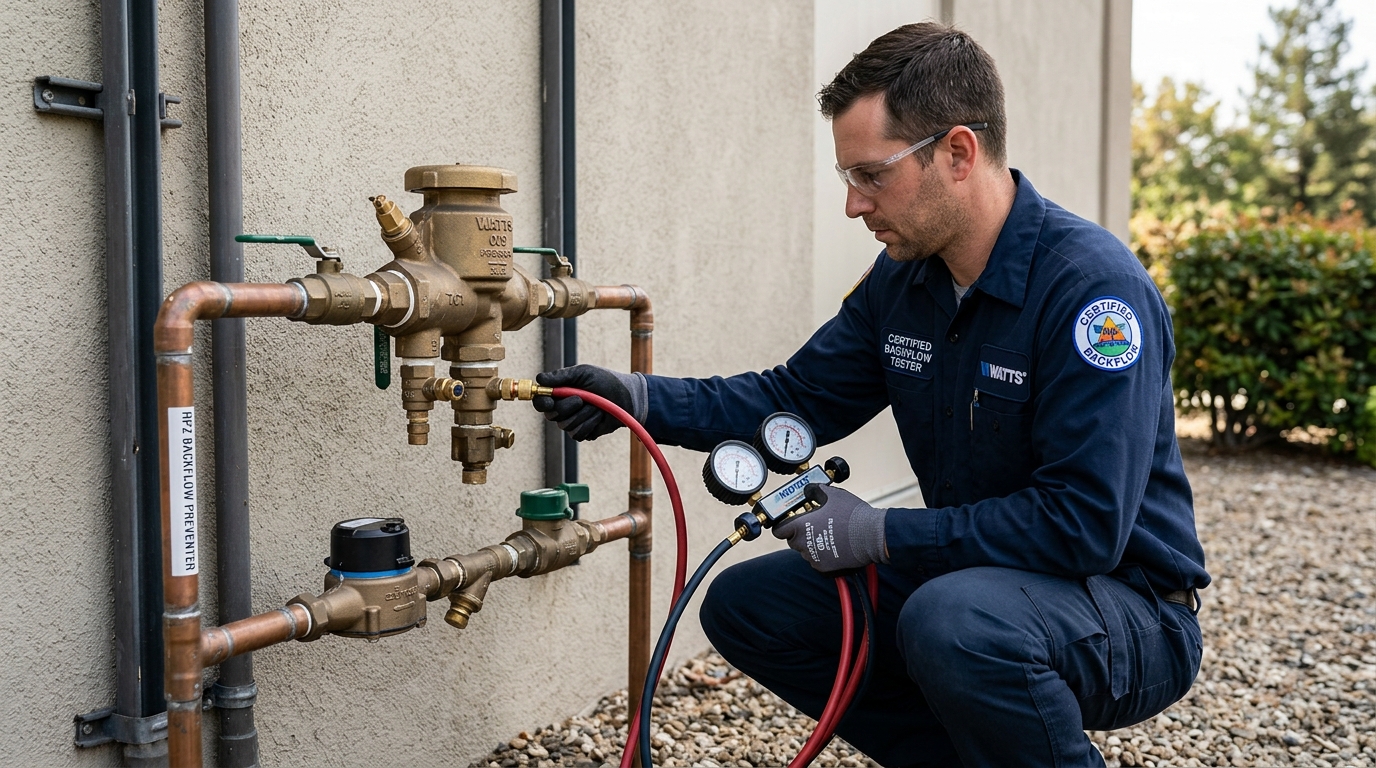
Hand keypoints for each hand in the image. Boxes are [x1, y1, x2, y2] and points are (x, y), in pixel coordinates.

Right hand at [532, 365, 648, 440]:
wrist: (628, 398)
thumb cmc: (606, 382)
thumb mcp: (584, 373)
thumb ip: (562, 376)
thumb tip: (539, 378)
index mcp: (560, 393)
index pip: (541, 401)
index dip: (542, 403)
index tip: (549, 401)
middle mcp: (563, 409)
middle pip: (551, 415)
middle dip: (567, 406)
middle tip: (582, 398)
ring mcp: (572, 422)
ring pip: (566, 425)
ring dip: (584, 414)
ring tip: (596, 406)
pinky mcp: (583, 433)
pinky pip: (578, 434)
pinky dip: (590, 424)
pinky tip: (599, 417)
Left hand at [772, 485, 888, 572]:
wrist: (872, 535)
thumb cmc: (852, 514)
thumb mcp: (832, 494)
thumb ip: (815, 490)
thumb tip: (809, 489)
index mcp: (800, 526)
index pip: (778, 530)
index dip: (783, 525)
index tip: (790, 521)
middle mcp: (803, 544)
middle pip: (792, 540)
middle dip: (799, 533)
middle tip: (813, 524)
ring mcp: (813, 558)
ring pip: (805, 551)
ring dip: (811, 544)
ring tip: (828, 534)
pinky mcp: (824, 568)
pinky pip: (817, 561)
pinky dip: (822, 554)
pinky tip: (835, 545)